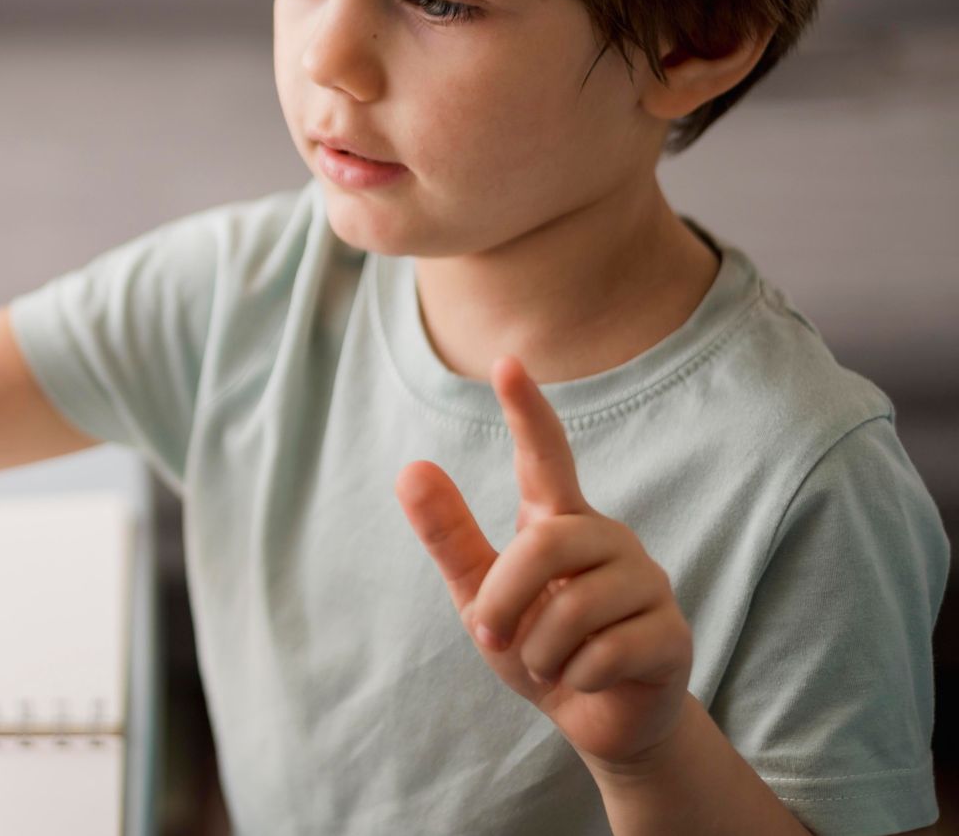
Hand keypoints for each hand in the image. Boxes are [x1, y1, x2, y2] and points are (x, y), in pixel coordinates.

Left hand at [395, 356, 693, 768]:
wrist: (596, 720)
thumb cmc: (537, 644)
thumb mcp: (479, 595)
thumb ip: (449, 536)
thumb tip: (410, 467)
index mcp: (560, 521)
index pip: (545, 456)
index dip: (527, 411)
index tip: (507, 363)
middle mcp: (609, 538)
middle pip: (545, 544)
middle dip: (505, 598)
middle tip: (492, 635)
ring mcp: (648, 583)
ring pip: (574, 608)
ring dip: (542, 650)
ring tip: (551, 661)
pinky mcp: (672, 635)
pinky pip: (604, 653)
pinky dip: (575, 678)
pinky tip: (587, 679)